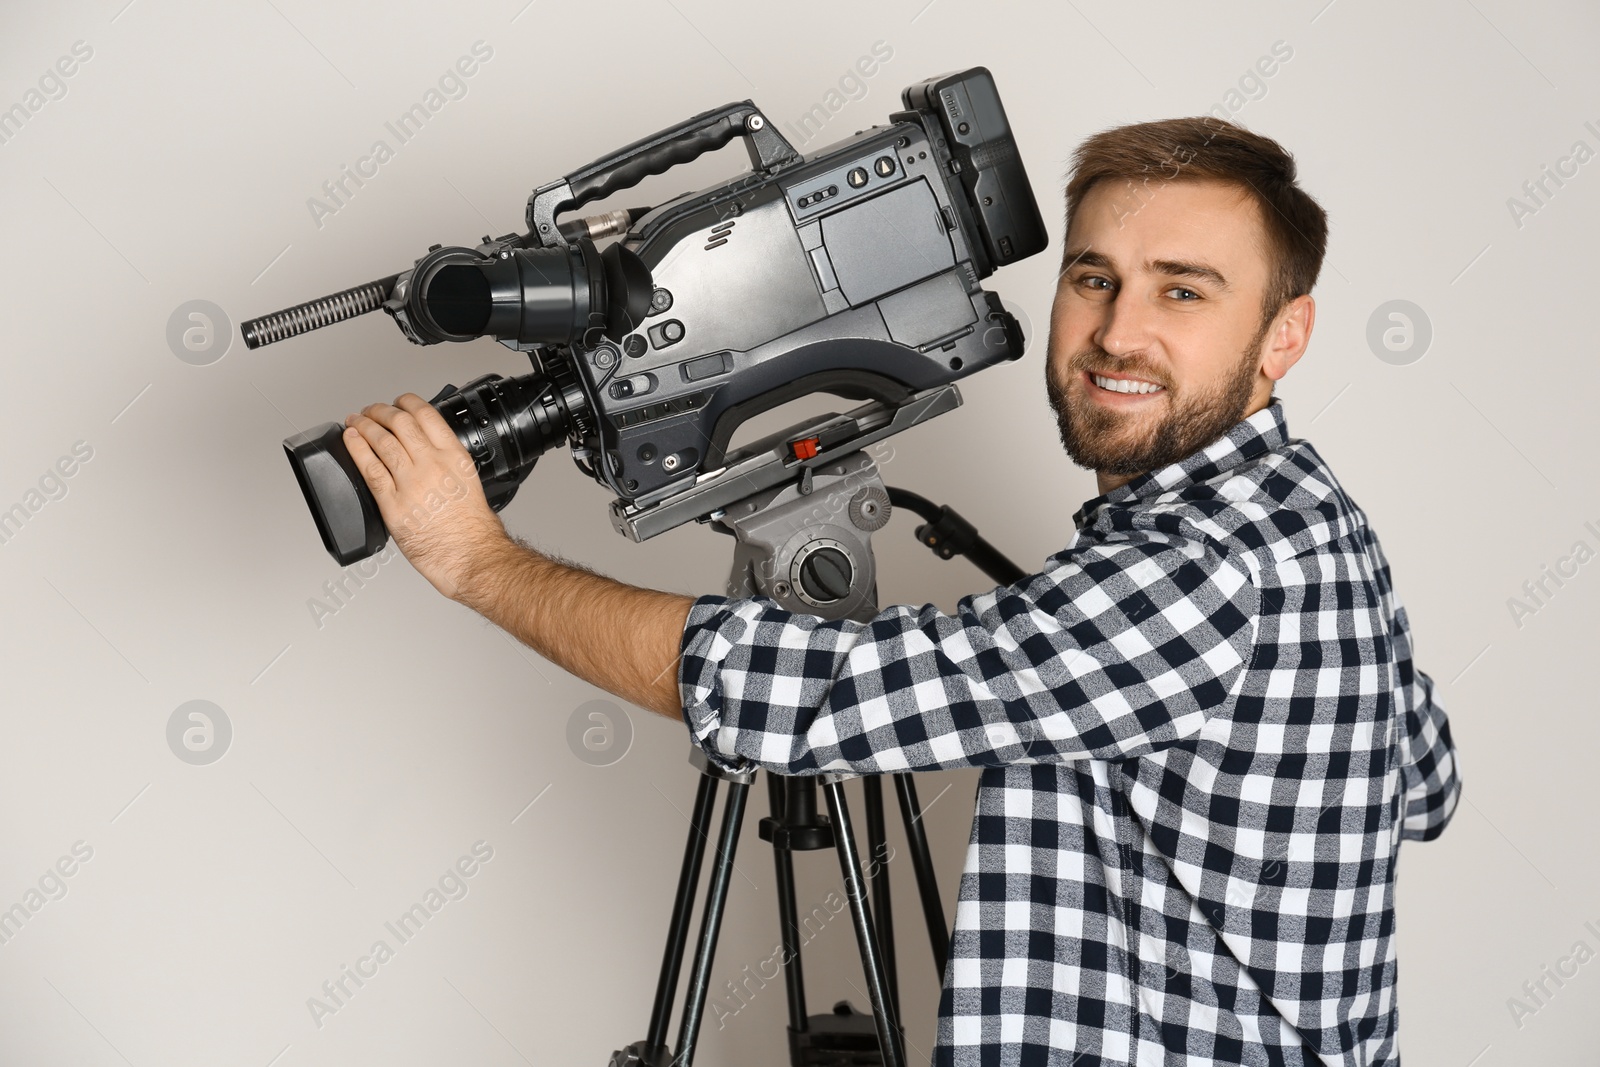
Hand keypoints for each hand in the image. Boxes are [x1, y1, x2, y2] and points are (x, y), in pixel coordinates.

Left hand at [342, 393, 508, 601]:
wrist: (471, 555)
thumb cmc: (473, 528)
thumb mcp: (469, 482)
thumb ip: (447, 464)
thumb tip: (428, 454)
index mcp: (454, 457)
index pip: (427, 416)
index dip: (407, 402)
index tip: (398, 402)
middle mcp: (432, 465)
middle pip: (400, 423)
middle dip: (381, 411)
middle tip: (371, 411)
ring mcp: (411, 484)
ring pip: (382, 442)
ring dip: (364, 426)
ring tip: (355, 421)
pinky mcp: (393, 505)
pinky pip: (370, 469)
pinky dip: (357, 450)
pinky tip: (350, 440)